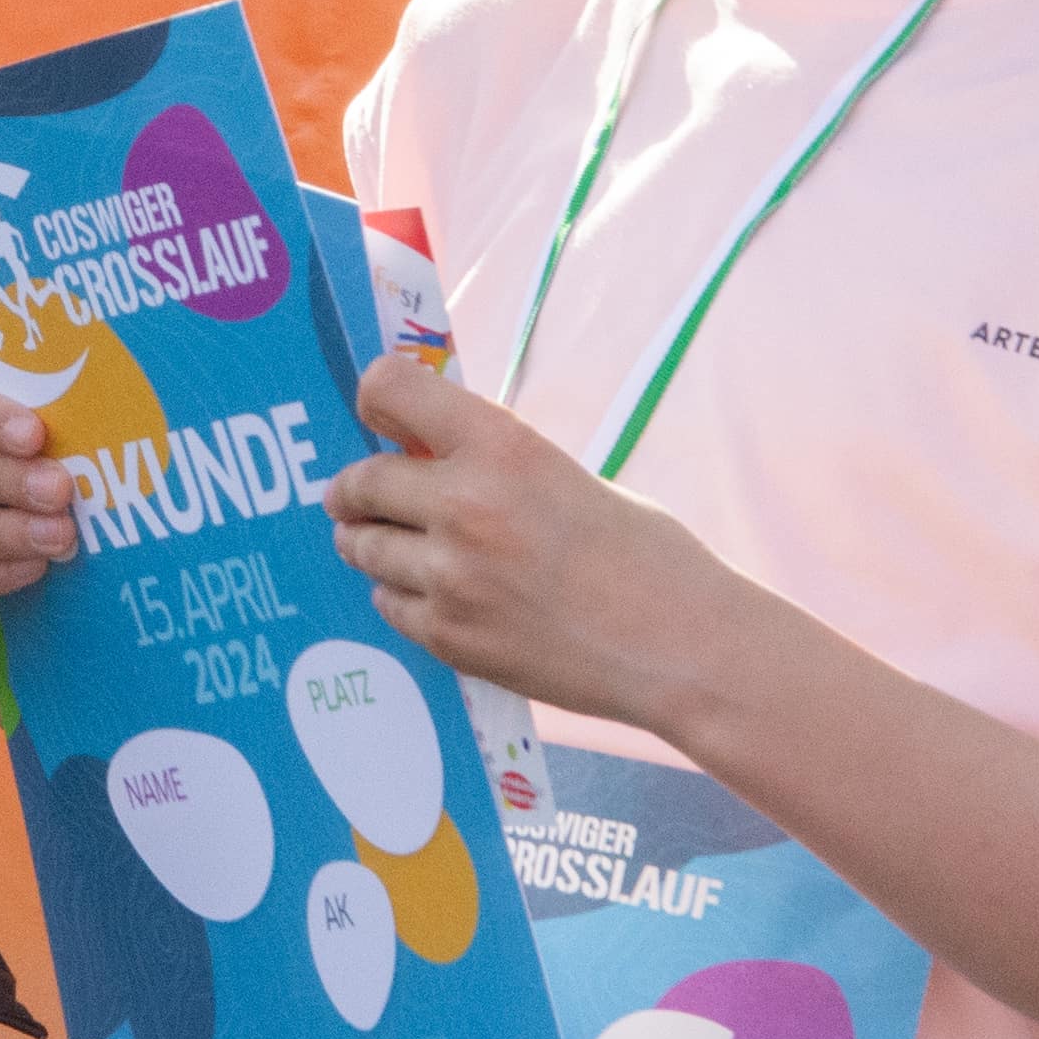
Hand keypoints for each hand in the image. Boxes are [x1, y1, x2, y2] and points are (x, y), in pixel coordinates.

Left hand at [322, 350, 753, 729]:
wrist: (682, 649)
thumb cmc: (647, 557)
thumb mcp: (568, 478)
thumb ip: (494, 464)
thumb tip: (428, 457)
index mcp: (503, 447)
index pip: (390, 388)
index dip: (376, 401)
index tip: (378, 417)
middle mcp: (465, 505)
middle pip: (362, 481)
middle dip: (356, 490)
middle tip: (356, 497)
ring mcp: (451, 577)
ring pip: (363, 547)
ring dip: (372, 542)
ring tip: (392, 546)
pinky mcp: (450, 636)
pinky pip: (388, 603)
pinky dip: (401, 595)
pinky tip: (435, 595)